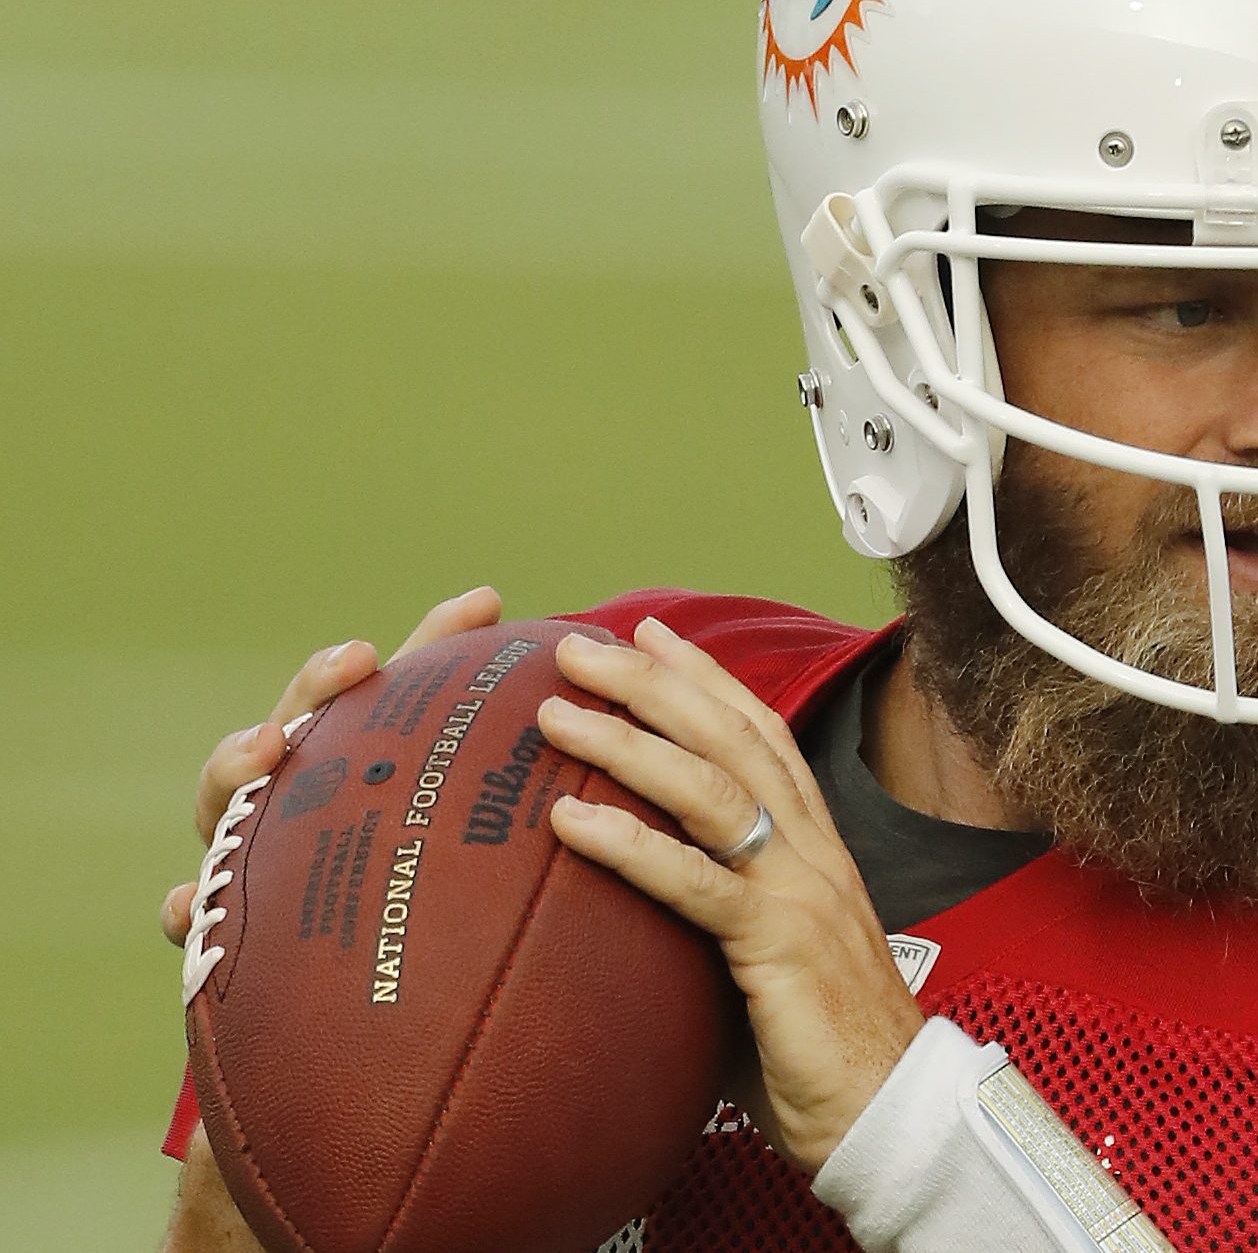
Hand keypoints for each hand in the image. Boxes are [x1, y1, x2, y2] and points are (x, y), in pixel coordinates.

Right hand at [160, 586, 504, 1252]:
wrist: (360, 1075)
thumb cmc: (436, 967)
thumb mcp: (489, 895)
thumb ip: (540, 837)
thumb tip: (657, 788)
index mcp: (383, 787)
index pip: (414, 700)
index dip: (444, 645)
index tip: (489, 598)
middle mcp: (314, 810)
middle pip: (310, 724)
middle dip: (322, 682)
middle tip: (358, 656)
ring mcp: (258, 864)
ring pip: (231, 799)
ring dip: (237, 766)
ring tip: (265, 750)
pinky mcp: (220, 933)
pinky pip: (194, 916)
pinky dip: (184, 904)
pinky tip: (185, 904)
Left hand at [540, 616, 924, 1174]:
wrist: (891, 1107)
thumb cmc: (824, 1047)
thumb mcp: (772, 961)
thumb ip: (721, 922)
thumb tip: (640, 920)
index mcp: (815, 847)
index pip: (762, 735)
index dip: (707, 679)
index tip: (651, 636)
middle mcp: (812, 851)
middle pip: (732, 738)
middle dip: (654, 682)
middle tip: (581, 645)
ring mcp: (800, 890)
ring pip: (712, 788)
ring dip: (629, 741)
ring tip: (558, 713)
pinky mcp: (779, 942)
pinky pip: (696, 882)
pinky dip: (630, 845)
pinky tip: (570, 822)